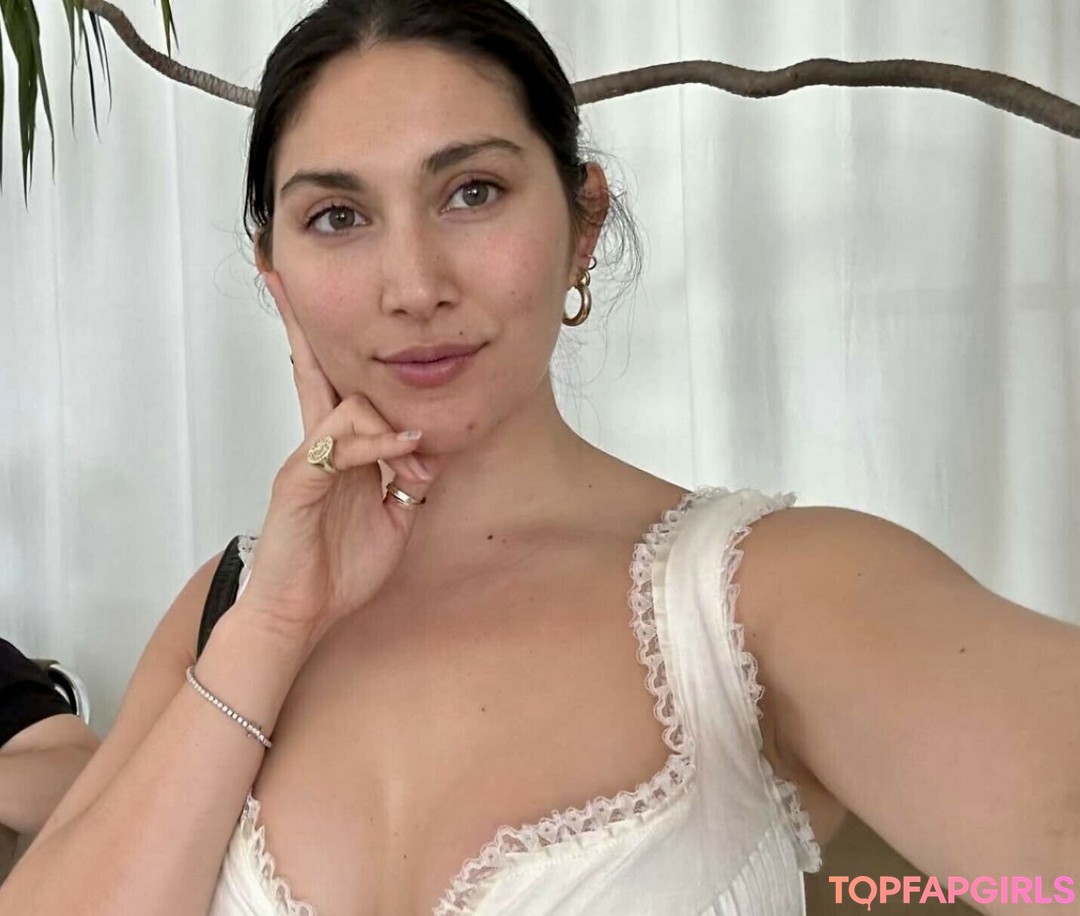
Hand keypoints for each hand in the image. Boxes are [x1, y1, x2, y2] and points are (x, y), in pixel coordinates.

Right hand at [238, 271, 439, 651]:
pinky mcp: (298, 483)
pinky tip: (400, 453)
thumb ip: (407, 476)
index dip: (324, 343)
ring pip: (345, 405)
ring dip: (389, 425)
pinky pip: (337, 447)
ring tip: (416, 465)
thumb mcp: (393, 515)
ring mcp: (306, 461)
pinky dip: (374, 444)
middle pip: (314, 371)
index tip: (307, 299)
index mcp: (339, 450)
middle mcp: (318, 445)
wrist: (301, 615)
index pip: (333, 384)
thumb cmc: (339, 568)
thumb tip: (425, 448)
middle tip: (280, 278)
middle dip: (303, 325)